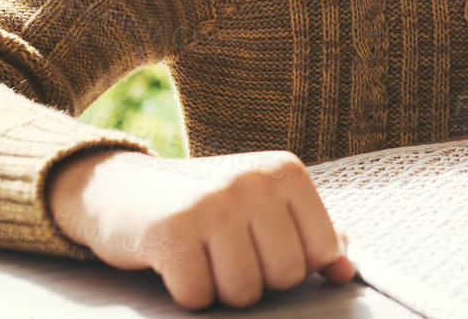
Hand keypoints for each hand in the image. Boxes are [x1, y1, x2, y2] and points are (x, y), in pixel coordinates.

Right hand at [46, 148, 356, 310]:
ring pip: (244, 292)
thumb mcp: (262, 207)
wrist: (120, 189)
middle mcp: (253, 181)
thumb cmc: (204, 205)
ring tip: (202, 256)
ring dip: (220, 289)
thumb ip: (309, 234)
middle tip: (226, 254)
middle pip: (285, 276)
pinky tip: (175, 263)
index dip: (292, 266)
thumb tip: (346, 269)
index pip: (322, 251)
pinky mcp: (172, 231)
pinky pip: (199, 296)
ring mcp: (213, 203)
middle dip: (256, 281)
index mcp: (286, 171)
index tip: (262, 248)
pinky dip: (187, 293)